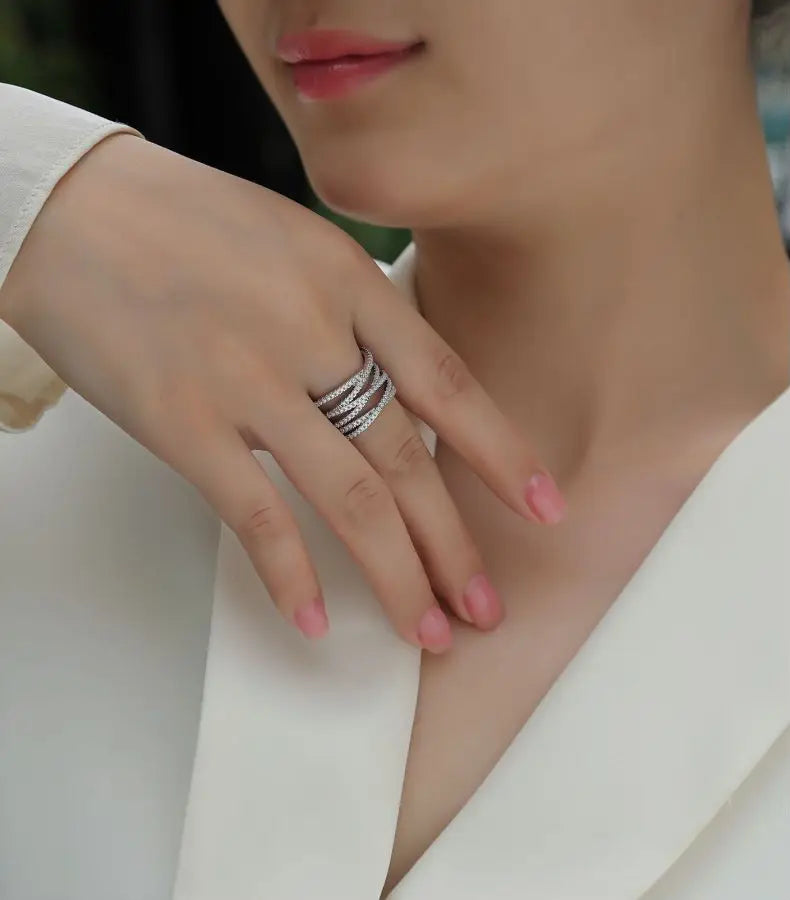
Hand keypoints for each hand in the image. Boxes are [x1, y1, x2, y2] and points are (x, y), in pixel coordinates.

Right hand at [0, 132, 565, 652]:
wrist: (72, 211)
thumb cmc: (183, 223)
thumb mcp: (293, 243)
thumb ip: (351, 314)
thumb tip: (396, 392)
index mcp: (345, 279)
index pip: (447, 382)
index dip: (503, 453)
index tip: (545, 506)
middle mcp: (309, 331)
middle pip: (406, 457)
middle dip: (453, 542)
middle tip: (484, 605)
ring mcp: (248, 379)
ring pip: (348, 497)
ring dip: (395, 573)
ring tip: (425, 628)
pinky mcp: (184, 422)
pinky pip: (254, 515)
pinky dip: (289, 574)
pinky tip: (316, 618)